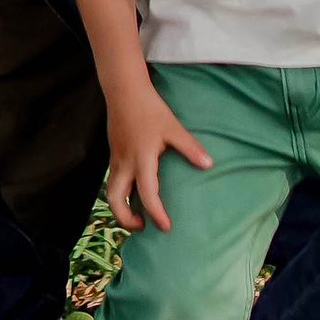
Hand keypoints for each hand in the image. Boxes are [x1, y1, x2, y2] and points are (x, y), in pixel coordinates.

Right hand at [105, 86, 213, 233]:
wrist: (124, 91)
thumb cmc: (150, 109)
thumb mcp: (173, 127)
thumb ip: (189, 147)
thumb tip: (209, 165)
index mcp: (141, 159)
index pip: (147, 194)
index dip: (156, 213)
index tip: (165, 227)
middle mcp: (124, 163)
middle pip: (115, 200)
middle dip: (125, 219)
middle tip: (143, 226)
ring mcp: (116, 160)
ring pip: (110, 192)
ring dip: (120, 208)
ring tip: (137, 215)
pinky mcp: (113, 155)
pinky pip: (112, 181)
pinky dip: (120, 194)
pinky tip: (133, 193)